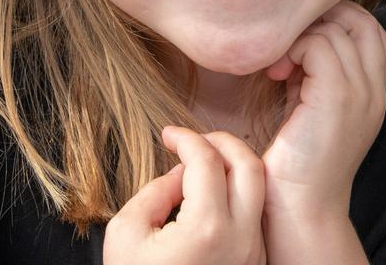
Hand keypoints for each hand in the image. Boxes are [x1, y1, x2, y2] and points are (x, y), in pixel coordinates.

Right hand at [104, 126, 265, 264]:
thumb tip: (181, 171)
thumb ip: (155, 191)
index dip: (185, 138)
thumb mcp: (127, 233)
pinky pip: (254, 214)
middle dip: (220, 141)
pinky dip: (237, 193)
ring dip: (232, 166)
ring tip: (200, 166)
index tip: (169, 134)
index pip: (206, 160)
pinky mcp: (255, 263)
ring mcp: (253, 254)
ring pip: (258, 189)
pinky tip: (210, 194)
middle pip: (249, 165)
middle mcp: (240, 240)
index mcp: (207, 230)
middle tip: (193, 141)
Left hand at [261, 0, 385, 219]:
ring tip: (279, 65)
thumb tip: (298, 36)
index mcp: (373, 93)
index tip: (302, 38)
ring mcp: (361, 93)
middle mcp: (375, 91)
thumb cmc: (296, 158)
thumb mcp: (311, 104)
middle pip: (363, 21)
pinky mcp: (339, 98)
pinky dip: (293, 48)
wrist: (301, 207)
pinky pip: (319, 45)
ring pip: (336, 29)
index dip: (337, 20)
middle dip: (323, 17)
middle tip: (291, 39)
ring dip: (300, 37)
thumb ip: (314, 70)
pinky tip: (276, 74)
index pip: (373, 31)